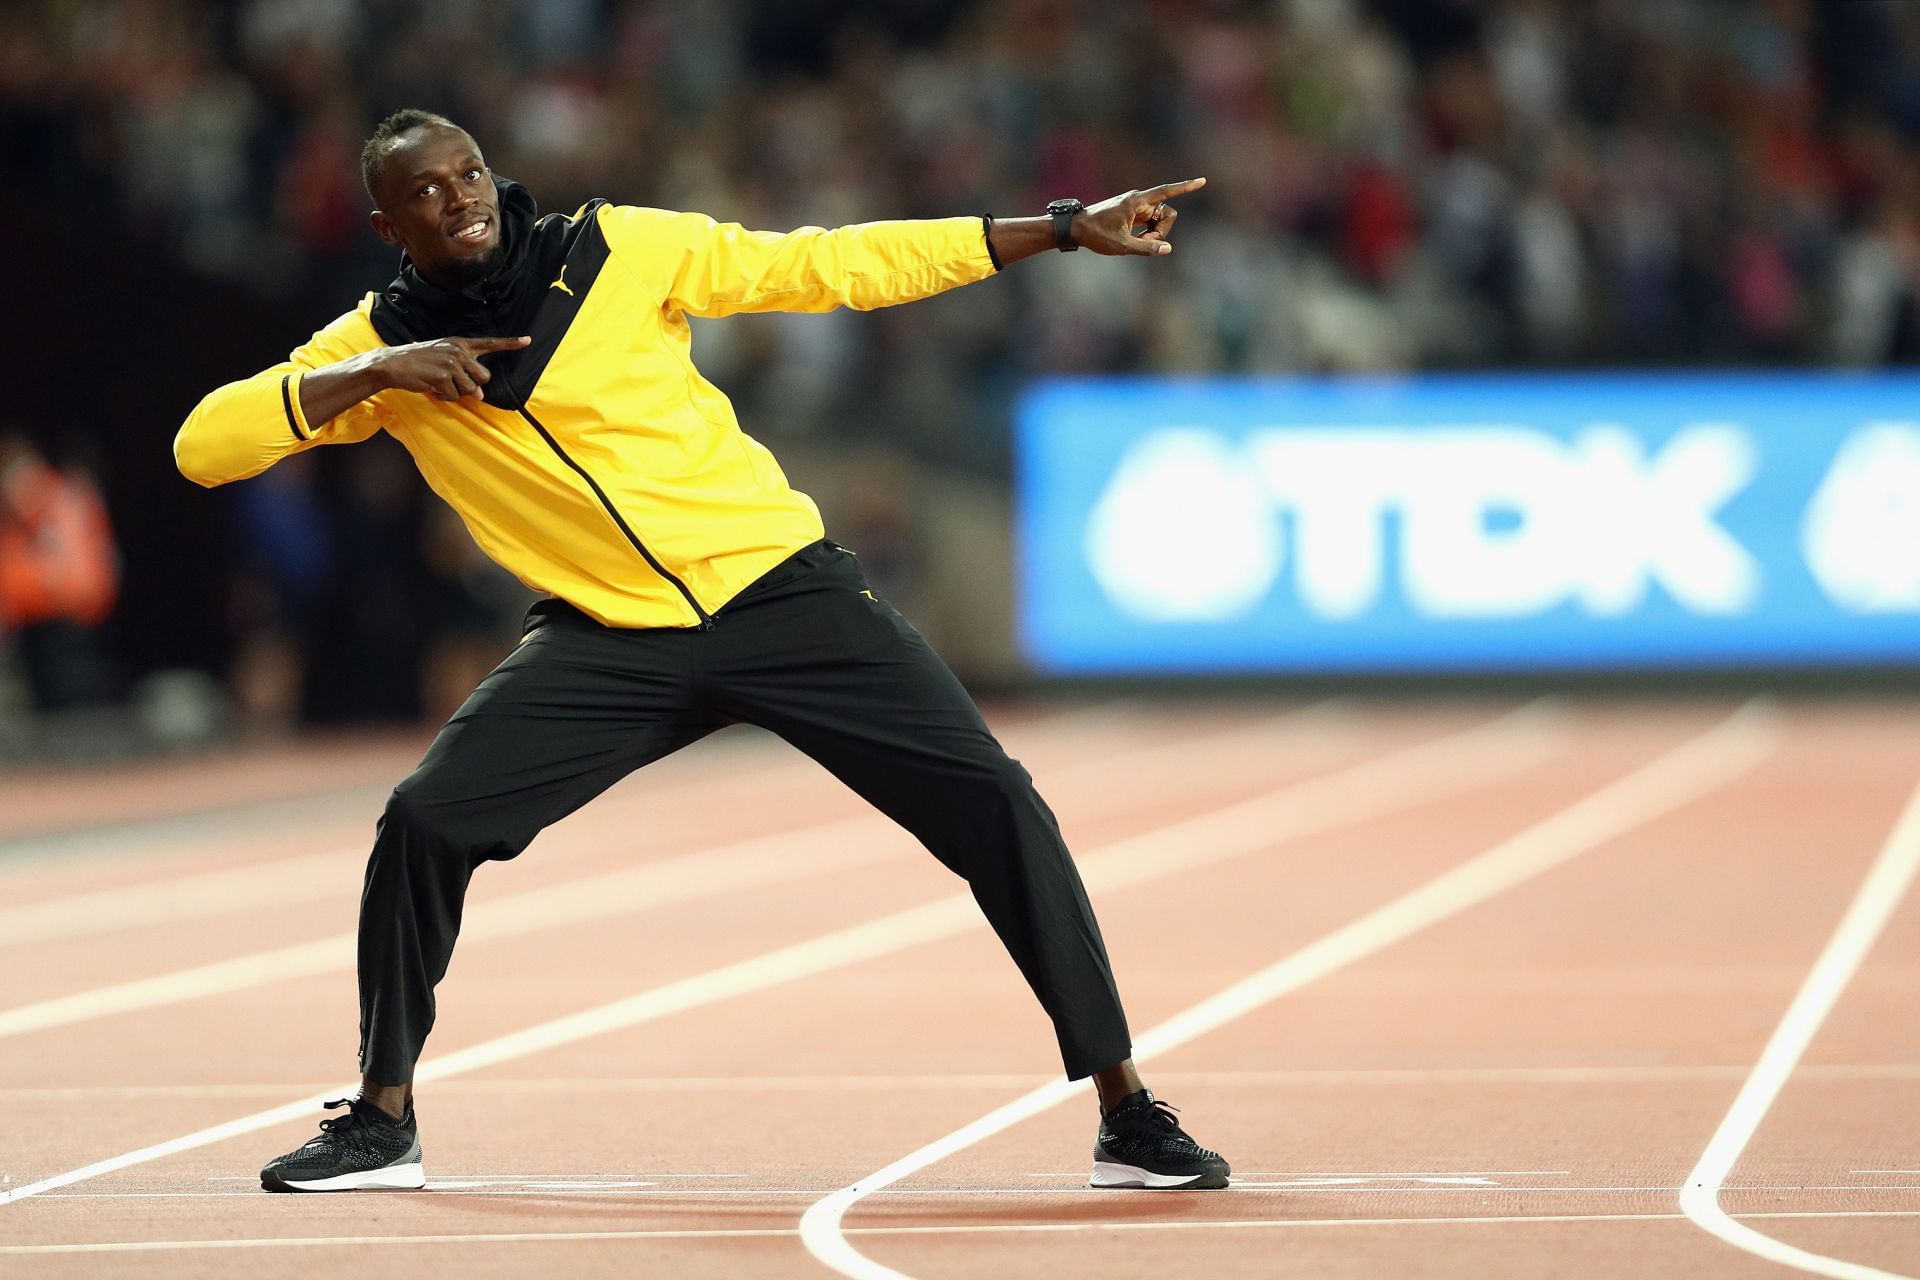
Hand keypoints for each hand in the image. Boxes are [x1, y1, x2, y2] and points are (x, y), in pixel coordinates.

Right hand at [376, 335, 530, 400]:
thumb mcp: (444, 360)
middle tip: (452, 382)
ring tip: (438, 383)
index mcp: (460, 343)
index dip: (510, 343)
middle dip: (472, 385)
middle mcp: (458, 351)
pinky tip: (432, 387)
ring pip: (470, 390)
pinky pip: (455, 396)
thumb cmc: (419, 362)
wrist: (392, 363)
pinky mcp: (443, 376)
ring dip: (455, 393)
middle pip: (484, 377)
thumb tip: (480, 395)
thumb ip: (465, 373)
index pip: (489, 343)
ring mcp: (451, 363)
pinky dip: (444, 397)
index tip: (528, 340)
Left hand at [1072, 178, 1205, 255]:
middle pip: (1167, 214)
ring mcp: (1137, 207)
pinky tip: (1134, 239)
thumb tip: (1167, 249)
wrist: (1076, 228)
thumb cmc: (1096, 234)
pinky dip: (1147, 234)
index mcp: (1137, 201)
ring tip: (1135, 241)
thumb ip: (1145, 248)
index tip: (1202, 181)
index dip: (1185, 188)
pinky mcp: (1134, 214)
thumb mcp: (1121, 245)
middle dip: (1161, 231)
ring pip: (1160, 220)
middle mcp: (1140, 200)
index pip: (1166, 192)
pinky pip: (1151, 223)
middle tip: (1143, 242)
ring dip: (1154, 234)